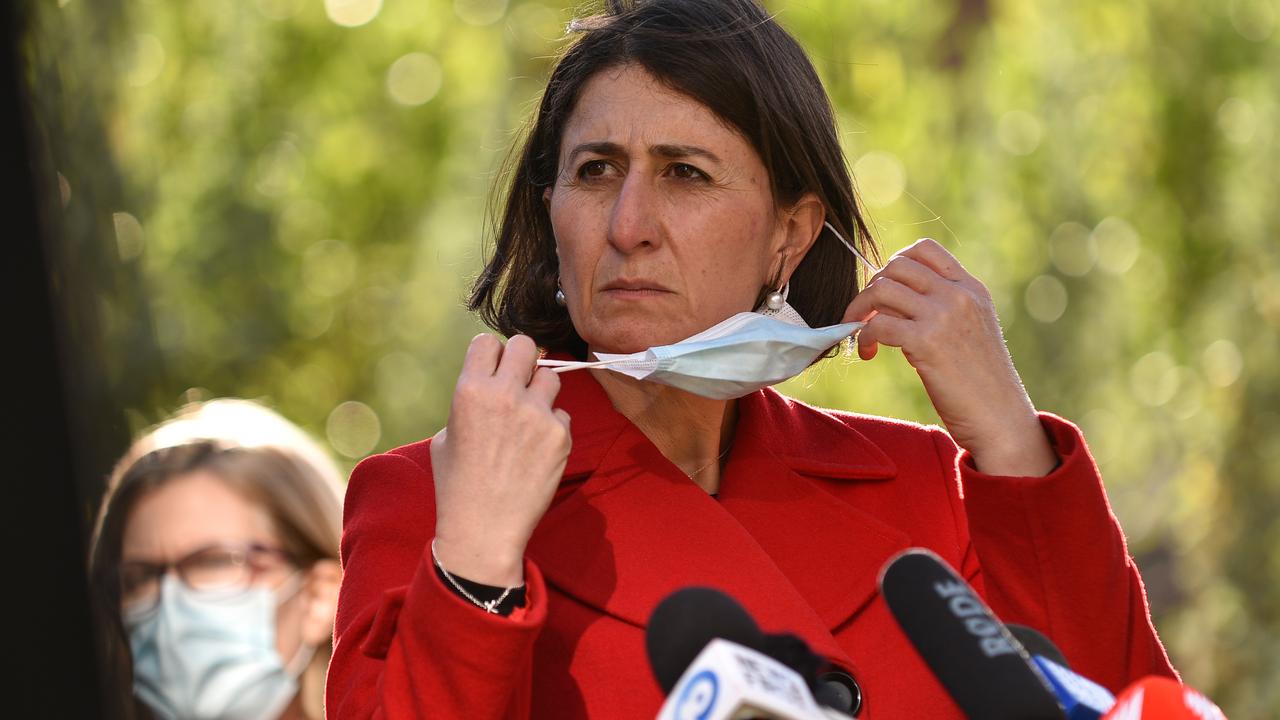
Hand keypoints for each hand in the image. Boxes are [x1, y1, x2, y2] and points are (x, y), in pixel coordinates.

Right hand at [430, 334, 571, 585]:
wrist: (484, 529)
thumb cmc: (457, 485)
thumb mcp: (446, 435)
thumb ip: (470, 401)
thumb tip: (492, 383)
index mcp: (470, 391)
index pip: (487, 342)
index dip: (490, 356)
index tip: (491, 370)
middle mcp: (505, 395)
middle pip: (525, 345)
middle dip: (521, 359)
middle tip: (517, 380)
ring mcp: (537, 414)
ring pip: (551, 376)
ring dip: (540, 391)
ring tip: (527, 418)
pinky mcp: (561, 435)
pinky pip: (562, 414)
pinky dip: (552, 426)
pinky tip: (536, 450)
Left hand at [843, 238, 1057, 476]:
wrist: (1000, 418)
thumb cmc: (980, 382)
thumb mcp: (972, 330)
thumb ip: (944, 307)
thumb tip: (893, 300)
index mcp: (971, 288)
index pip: (925, 249)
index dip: (895, 264)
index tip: (886, 293)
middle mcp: (958, 295)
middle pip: (896, 266)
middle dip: (871, 288)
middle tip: (866, 317)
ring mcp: (943, 315)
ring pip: (881, 289)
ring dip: (860, 311)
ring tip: (864, 336)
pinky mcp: (927, 342)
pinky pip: (877, 324)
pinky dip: (863, 337)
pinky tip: (869, 353)